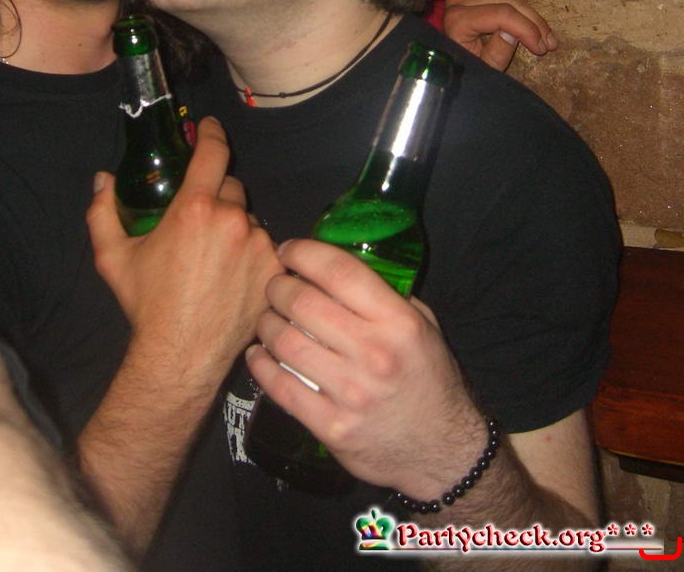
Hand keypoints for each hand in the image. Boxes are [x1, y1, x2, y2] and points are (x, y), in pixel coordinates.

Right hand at [87, 117, 282, 382]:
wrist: (180, 354)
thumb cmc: (146, 304)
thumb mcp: (113, 257)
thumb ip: (102, 212)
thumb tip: (102, 180)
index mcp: (194, 209)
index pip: (212, 152)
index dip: (210, 133)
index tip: (209, 127)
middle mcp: (231, 220)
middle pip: (229, 188)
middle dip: (215, 196)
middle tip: (199, 222)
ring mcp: (258, 245)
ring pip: (249, 218)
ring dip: (234, 227)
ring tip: (215, 258)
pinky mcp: (273, 268)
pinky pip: (265, 246)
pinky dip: (251, 253)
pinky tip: (232, 275)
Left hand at [246, 239, 483, 496]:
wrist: (442, 451)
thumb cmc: (430, 380)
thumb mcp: (423, 327)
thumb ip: (386, 296)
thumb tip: (337, 269)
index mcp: (399, 322)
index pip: (340, 272)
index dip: (305, 253)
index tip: (289, 250)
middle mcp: (375, 354)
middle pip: (303, 303)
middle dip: (278, 286)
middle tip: (275, 286)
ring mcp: (352, 393)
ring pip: (285, 342)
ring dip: (266, 324)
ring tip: (267, 319)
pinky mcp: (332, 428)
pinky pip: (281, 388)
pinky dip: (261, 365)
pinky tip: (259, 354)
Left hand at [443, 0, 556, 70]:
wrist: (452, 70)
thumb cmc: (471, 68)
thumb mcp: (488, 68)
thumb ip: (500, 49)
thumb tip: (514, 31)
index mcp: (459, 23)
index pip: (503, 15)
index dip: (528, 29)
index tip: (543, 48)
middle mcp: (457, 2)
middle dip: (532, 20)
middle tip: (548, 41)